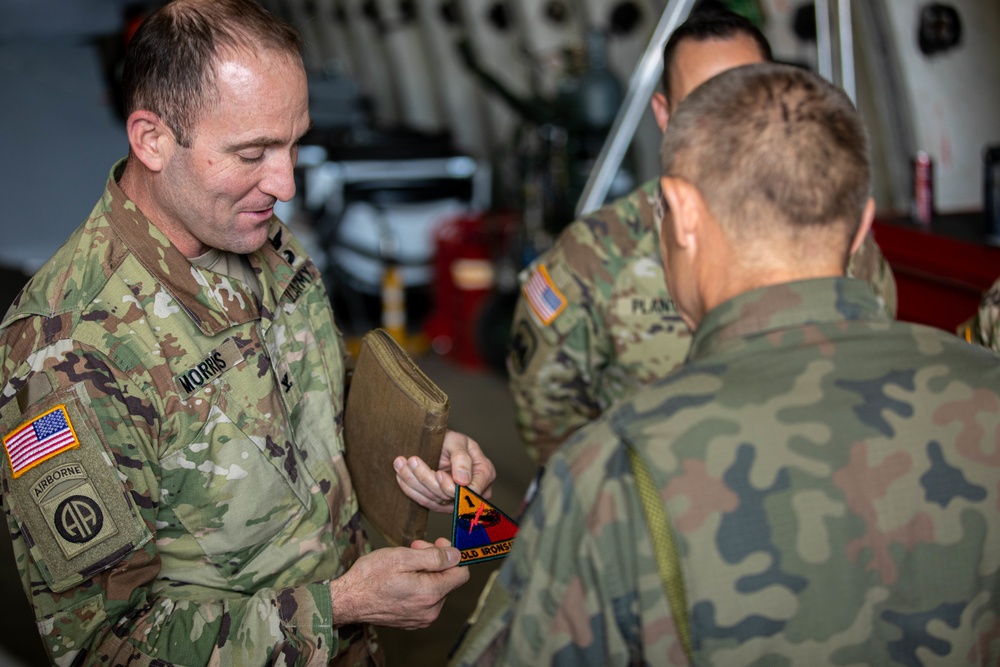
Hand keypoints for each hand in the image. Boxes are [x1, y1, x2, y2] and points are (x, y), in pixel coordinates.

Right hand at [329, 538, 469, 627]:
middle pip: (447, 579)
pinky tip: (402, 577)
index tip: (438, 544)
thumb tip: (456, 555)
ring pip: (436, 589)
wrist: (347, 600)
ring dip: (425, 572)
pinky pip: (424, 599)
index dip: (451, 555)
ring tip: (404, 562)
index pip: (462, 574)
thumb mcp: (403, 557)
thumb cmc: (370, 577)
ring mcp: (421, 618)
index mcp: (431, 594)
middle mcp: (430, 610)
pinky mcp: (411, 621)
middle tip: (414, 547)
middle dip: (434, 561)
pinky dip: (418, 585)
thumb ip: (434, 557)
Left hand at [393, 430, 495, 510]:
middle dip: (428, 479)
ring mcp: (455, 499)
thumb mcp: (458, 442)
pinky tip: (400, 476)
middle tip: (412, 461)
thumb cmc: (451, 440)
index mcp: (484, 473)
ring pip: (434, 499)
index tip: (439, 475)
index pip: (472, 490)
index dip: (454, 486)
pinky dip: (410, 489)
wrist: (438, 445)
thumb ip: (462, 459)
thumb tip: (463, 480)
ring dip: (414, 481)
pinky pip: (424, 501)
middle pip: (450, 495)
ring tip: (401, 463)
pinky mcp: (440, 503)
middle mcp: (472, 490)